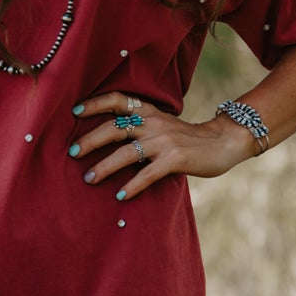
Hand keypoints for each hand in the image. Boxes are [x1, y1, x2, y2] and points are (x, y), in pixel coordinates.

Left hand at [66, 90, 257, 201]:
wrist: (223, 141)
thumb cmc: (187, 137)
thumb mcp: (162, 123)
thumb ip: (139, 126)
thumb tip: (107, 136)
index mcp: (148, 111)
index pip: (117, 100)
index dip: (94, 104)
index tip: (74, 112)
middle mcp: (153, 123)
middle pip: (114, 128)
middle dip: (90, 140)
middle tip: (72, 153)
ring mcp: (164, 141)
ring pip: (126, 153)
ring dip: (105, 167)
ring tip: (89, 179)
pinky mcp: (175, 160)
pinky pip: (148, 174)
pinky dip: (132, 186)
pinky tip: (121, 196)